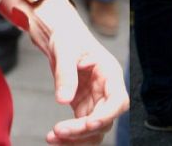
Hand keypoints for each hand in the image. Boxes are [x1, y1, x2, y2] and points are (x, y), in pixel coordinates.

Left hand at [36, 0, 128, 143]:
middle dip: (83, 130)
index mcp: (110, 74)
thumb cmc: (67, 37)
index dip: (107, 115)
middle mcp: (107, 91)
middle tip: (59, 131)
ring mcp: (96, 101)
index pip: (118, 101)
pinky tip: (53, 138)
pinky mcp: (83, 107)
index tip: (89, 123)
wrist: (58, 35)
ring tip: (53, 138)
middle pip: (104, 120)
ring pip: (94, 129)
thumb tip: (63, 100)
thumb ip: (65, 74)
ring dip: (76, 138)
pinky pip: (81, 128)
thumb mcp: (64, 50)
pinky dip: (69, 136)